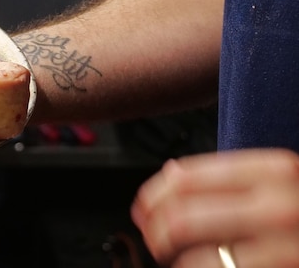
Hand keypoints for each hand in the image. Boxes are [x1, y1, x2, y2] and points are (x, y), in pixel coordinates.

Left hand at [131, 149, 298, 266]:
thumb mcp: (284, 183)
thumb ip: (234, 179)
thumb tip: (169, 178)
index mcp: (275, 170)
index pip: (185, 178)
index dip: (152, 196)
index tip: (143, 208)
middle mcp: (280, 207)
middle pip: (181, 219)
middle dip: (155, 233)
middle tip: (153, 241)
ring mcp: (287, 250)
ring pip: (196, 259)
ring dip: (175, 262)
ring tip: (176, 262)